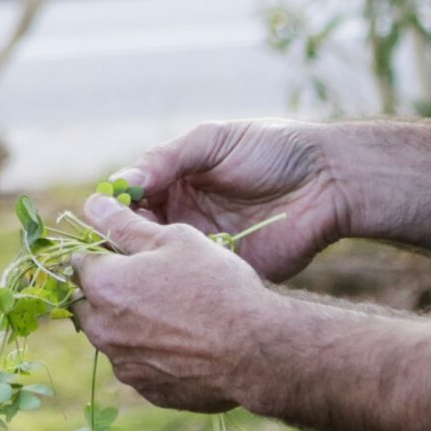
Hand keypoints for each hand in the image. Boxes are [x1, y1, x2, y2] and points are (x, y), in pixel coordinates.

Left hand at [69, 196, 268, 412]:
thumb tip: (93, 203)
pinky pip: (139, 365)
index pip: (80, 261)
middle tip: (149, 282)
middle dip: (108, 291)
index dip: (103, 252)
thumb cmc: (217, 286)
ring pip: (113, 337)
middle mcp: (103, 330)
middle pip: (89, 303)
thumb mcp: (174, 239)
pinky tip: (184, 342)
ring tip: (172, 313)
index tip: (127, 252)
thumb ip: (126, 224)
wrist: (257, 351)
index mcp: (103, 286)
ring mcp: (124, 365)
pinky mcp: (147, 390)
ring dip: (129, 323)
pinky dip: (152, 353)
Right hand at [115, 119, 349, 281]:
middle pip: (134, 237)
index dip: (110, 209)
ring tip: (134, 270)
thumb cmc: (273, 150)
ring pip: (158, 266)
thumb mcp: (213, 141)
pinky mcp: (226, 273)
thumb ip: (167, 158)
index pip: (126, 201)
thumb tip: (122, 183)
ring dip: (144, 270)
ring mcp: (202, 248)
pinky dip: (178, 288)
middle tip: (113, 249)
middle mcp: (181, 218)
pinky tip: (167, 287)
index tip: (101, 217)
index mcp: (173, 183)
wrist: (329, 180)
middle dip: (120, 244)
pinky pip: (193, 285)